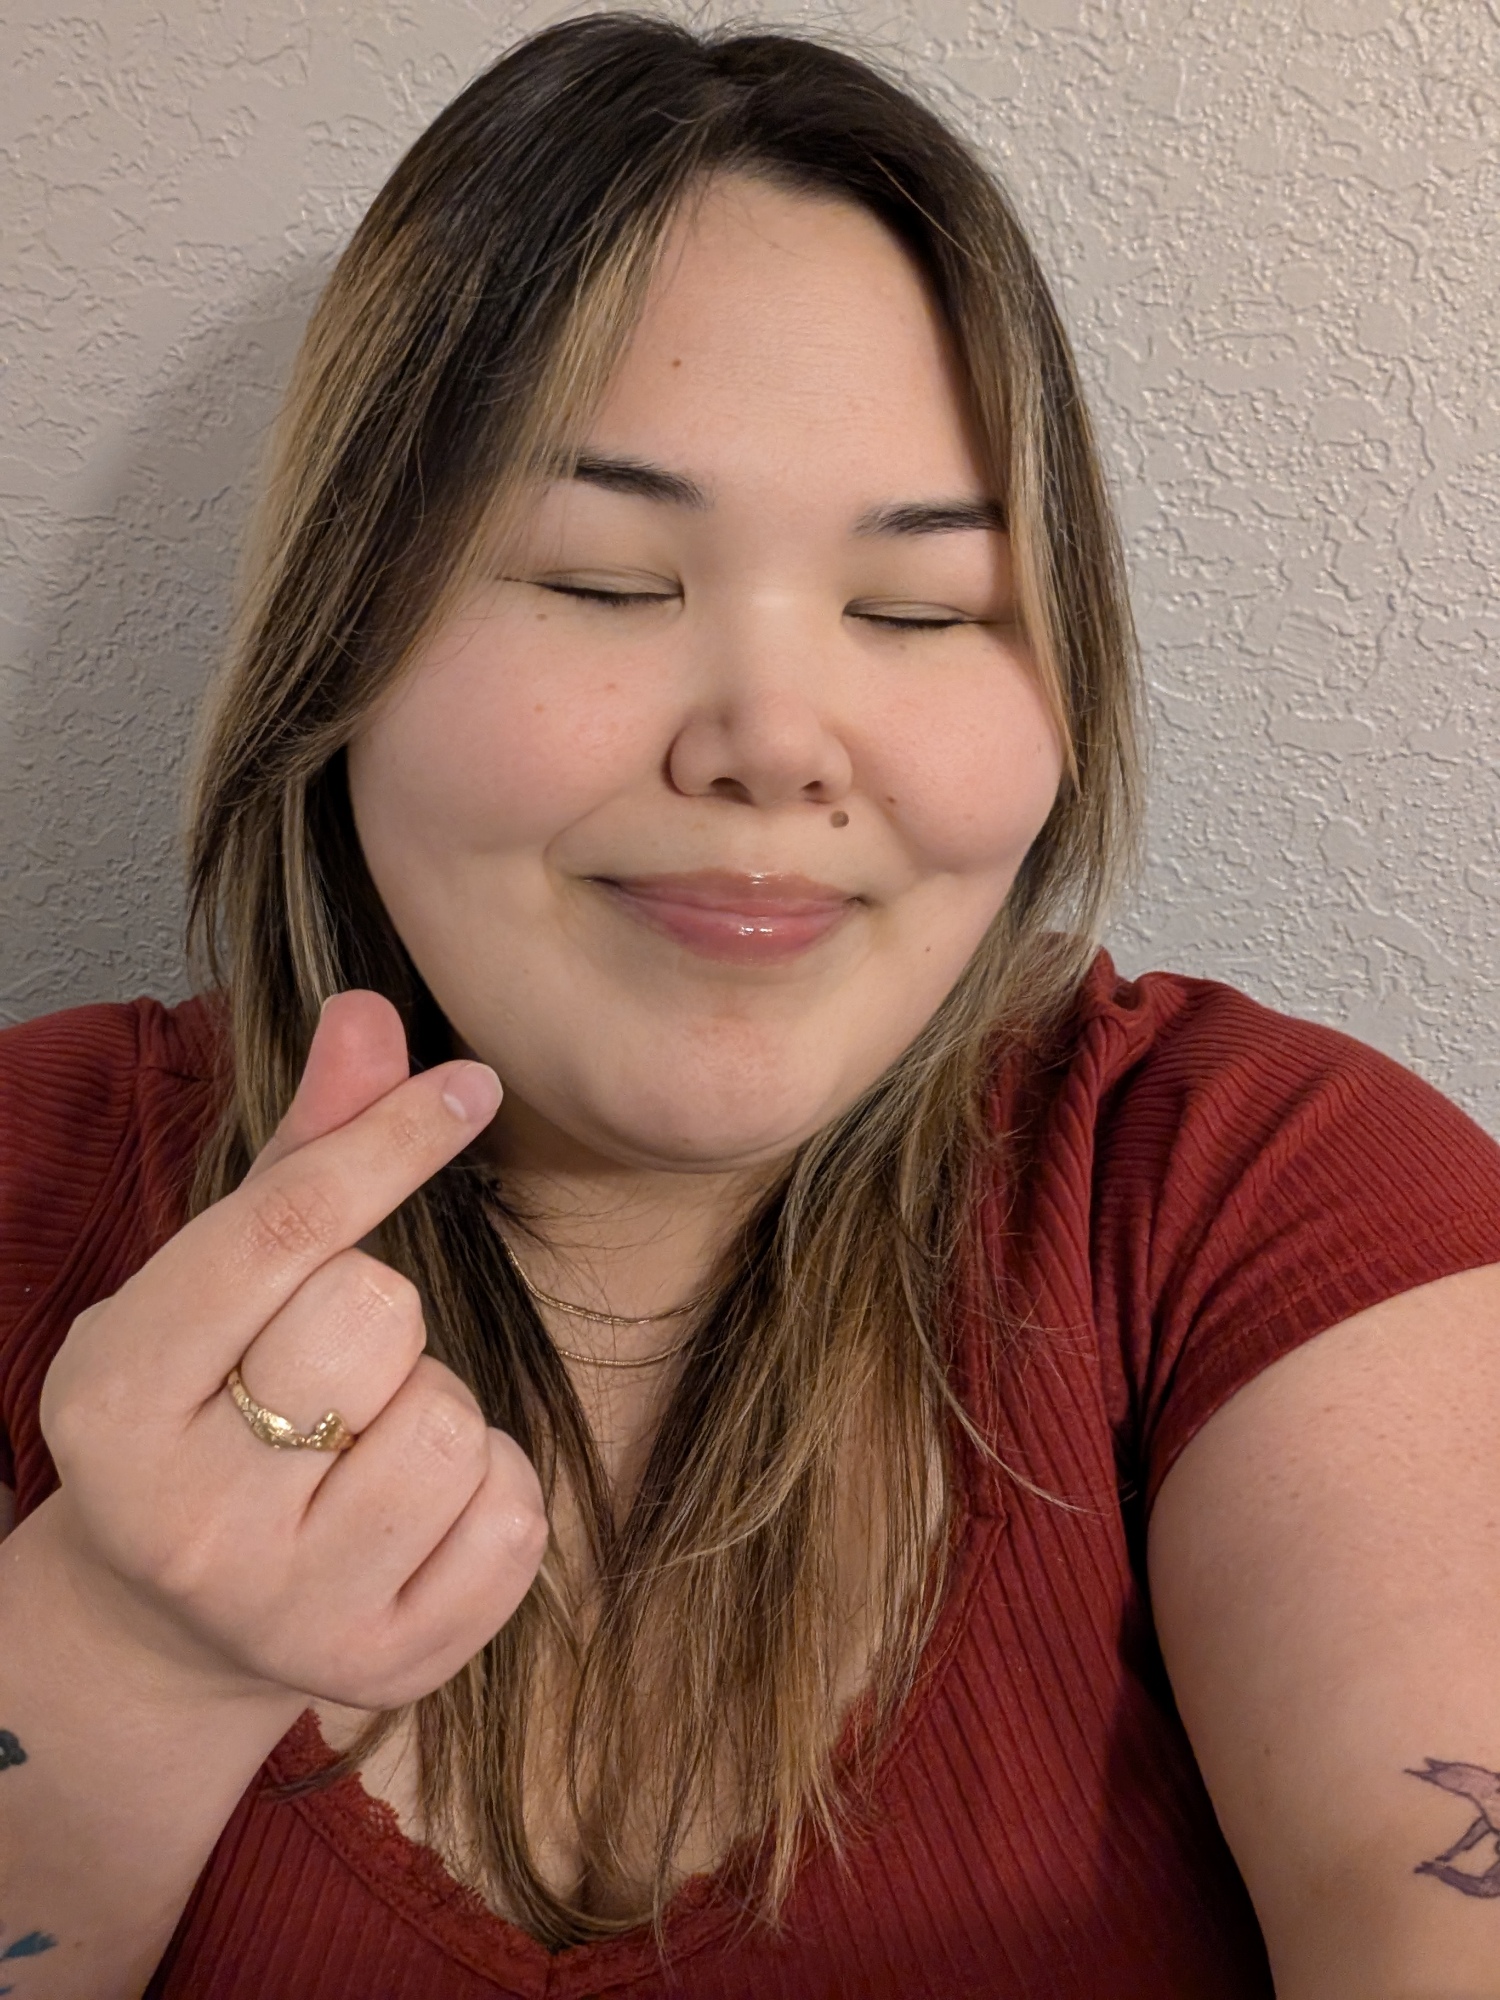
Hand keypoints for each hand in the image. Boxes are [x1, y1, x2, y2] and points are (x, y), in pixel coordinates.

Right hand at [36, 991, 546, 1711]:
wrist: (171, 1627)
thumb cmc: (206, 1409)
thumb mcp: (213, 1284)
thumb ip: (298, 1152)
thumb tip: (371, 1011)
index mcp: (113, 1401)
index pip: (277, 1236)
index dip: (386, 1141)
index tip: (470, 1084)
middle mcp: (189, 1521)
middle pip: (378, 1313)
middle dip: (380, 1311)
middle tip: (327, 1364)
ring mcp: (290, 1611)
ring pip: (456, 1417)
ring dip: (436, 1405)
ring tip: (361, 1443)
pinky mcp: (386, 1666)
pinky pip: (515, 1512)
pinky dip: (490, 1489)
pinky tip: (411, 1511)